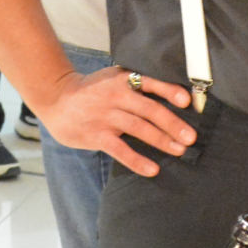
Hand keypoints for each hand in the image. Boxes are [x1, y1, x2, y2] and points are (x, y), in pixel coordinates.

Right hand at [35, 66, 194, 176]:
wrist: (57, 99)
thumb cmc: (93, 90)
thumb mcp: (113, 78)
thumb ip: (137, 84)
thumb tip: (173, 96)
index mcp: (122, 79)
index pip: (150, 83)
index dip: (168, 91)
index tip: (186, 101)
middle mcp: (115, 96)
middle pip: (149, 110)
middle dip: (172, 124)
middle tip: (191, 137)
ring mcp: (105, 116)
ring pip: (138, 128)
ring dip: (161, 140)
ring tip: (179, 150)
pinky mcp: (96, 135)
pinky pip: (120, 150)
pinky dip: (137, 160)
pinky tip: (152, 170)